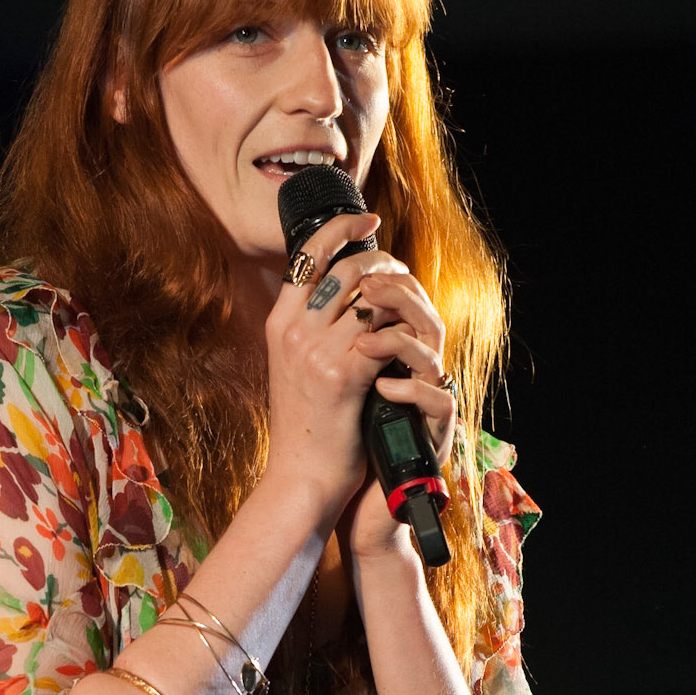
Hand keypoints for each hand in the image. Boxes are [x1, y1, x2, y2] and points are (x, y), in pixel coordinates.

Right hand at [262, 208, 413, 523]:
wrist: (302, 475)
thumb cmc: (306, 426)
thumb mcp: (295, 367)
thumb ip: (311, 329)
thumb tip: (346, 293)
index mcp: (279, 323)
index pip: (308, 254)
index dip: (341, 228)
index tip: (368, 218)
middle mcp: (293, 331)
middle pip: (347, 268)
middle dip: (384, 261)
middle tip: (404, 271)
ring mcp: (316, 352)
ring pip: (372, 297)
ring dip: (402, 297)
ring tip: (414, 305)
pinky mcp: (344, 376)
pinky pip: (386, 335)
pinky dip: (406, 334)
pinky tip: (416, 342)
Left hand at [343, 262, 454, 561]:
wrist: (338, 494)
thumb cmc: (333, 434)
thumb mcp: (326, 375)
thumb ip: (330, 333)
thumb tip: (307, 283)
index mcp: (393, 352)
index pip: (402, 294)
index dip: (386, 267)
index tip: (357, 254)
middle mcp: (415, 370)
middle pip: (423, 310)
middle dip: (395, 291)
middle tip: (366, 287)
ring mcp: (426, 400)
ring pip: (435, 348)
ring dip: (401, 336)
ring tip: (370, 340)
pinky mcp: (431, 434)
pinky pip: (436, 400)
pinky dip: (410, 391)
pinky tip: (384, 387)